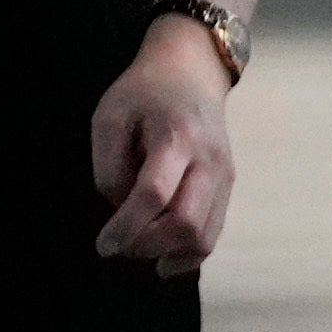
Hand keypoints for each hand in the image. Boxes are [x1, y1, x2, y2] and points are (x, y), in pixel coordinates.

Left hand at [89, 25, 238, 272]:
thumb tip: (120, 211)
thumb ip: (109, 167)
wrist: (191, 72)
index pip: (154, 195)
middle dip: (148, 245)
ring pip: (205, 236)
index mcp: (176, 137)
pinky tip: (165, 259)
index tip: (104, 244)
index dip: (127, 226)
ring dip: (170, 254)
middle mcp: (208, 160)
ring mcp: (224, 175)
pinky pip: (214, 233)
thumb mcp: (110, 117)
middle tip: (121, 245)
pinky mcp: (228, 186)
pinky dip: (189, 254)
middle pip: (186, 222)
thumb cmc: (144, 93)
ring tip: (141, 251)